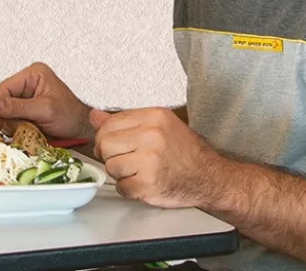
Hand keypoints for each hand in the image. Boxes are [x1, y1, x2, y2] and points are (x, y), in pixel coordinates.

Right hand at [0, 62, 92, 139]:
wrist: (82, 130)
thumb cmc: (71, 117)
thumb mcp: (44, 111)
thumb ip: (18, 107)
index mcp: (33, 74)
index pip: (5, 88)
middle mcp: (28, 82)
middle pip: (3, 99)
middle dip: (8, 117)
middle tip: (18, 129)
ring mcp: (26, 95)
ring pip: (6, 110)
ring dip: (12, 124)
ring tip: (26, 130)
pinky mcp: (25, 107)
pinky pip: (12, 116)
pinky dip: (16, 126)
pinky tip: (25, 130)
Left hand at [92, 107, 226, 208]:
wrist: (211, 178)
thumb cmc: (185, 152)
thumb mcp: (159, 126)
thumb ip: (125, 120)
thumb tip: (94, 116)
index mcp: (153, 116)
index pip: (108, 124)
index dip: (105, 136)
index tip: (114, 144)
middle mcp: (152, 136)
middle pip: (104, 144)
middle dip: (110, 155)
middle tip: (126, 159)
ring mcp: (150, 161)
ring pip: (110, 166)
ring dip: (120, 173)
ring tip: (138, 171)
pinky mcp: (149, 184)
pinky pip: (121, 187)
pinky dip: (129, 189)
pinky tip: (143, 183)